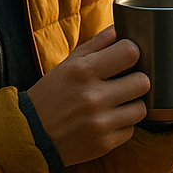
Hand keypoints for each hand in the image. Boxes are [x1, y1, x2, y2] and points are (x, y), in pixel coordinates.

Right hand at [26, 26, 149, 165]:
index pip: (130, 52)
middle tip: (125, 82)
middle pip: (142, 82)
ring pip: (141, 108)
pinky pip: (130, 130)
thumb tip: (119, 29)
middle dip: (136, 80)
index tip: (127, 58)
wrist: (30, 135)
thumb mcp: (67, 65)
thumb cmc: (50, 95)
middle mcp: (93, 96)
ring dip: (131, 105)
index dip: (132, 53)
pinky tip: (107, 121)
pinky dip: (122, 125)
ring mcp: (100, 122)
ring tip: (117, 103)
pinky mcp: (104, 144)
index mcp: (83, 71)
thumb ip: (96, 45)